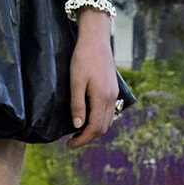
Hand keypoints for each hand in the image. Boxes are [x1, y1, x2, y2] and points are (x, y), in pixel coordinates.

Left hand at [66, 8, 121, 149]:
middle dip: (88, 137)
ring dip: (94, 130)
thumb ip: (77, 105)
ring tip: (78, 131)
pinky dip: (100, 120)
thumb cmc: (83, 59)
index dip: (82, 140)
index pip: (95, 128)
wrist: (96, 40)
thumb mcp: (75, 82)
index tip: (69, 144)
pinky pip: (109, 112)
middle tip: (72, 140)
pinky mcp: (113, 90)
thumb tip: (77, 126)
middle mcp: (111, 99)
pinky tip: (88, 118)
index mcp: (102, 98)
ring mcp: (114, 95)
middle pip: (103, 128)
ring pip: (108, 121)